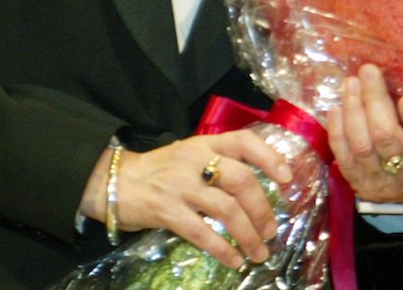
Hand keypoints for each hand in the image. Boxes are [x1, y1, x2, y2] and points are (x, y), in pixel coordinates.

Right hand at [80, 130, 292, 268]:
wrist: (115, 182)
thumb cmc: (159, 170)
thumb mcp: (190, 156)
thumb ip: (218, 163)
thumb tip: (257, 189)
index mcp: (205, 144)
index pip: (244, 141)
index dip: (270, 158)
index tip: (287, 179)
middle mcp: (195, 160)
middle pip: (241, 180)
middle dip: (262, 209)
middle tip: (271, 230)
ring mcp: (181, 185)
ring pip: (226, 209)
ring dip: (248, 234)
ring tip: (258, 252)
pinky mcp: (166, 210)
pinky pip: (202, 232)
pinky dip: (223, 249)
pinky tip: (233, 261)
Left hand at [328, 63, 402, 203]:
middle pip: (386, 141)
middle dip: (375, 104)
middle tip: (369, 71)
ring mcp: (376, 181)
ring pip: (361, 146)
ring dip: (353, 112)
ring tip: (351, 82)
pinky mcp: (356, 181)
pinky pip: (343, 157)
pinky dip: (337, 132)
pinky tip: (336, 106)